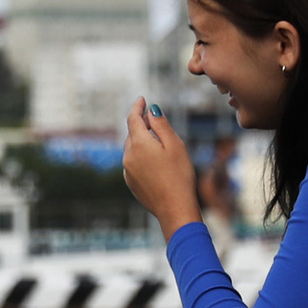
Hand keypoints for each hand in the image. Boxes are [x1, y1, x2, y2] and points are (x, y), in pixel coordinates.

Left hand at [122, 97, 200, 239]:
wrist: (175, 209)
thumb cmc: (179, 175)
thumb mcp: (174, 145)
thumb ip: (160, 125)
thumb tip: (150, 110)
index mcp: (138, 144)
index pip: (133, 118)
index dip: (138, 107)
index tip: (142, 99)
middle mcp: (128, 156)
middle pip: (132, 134)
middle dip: (141, 125)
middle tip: (154, 120)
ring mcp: (127, 171)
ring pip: (132, 149)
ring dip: (142, 142)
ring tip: (158, 143)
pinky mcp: (131, 183)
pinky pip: (133, 163)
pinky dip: (141, 156)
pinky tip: (155, 162)